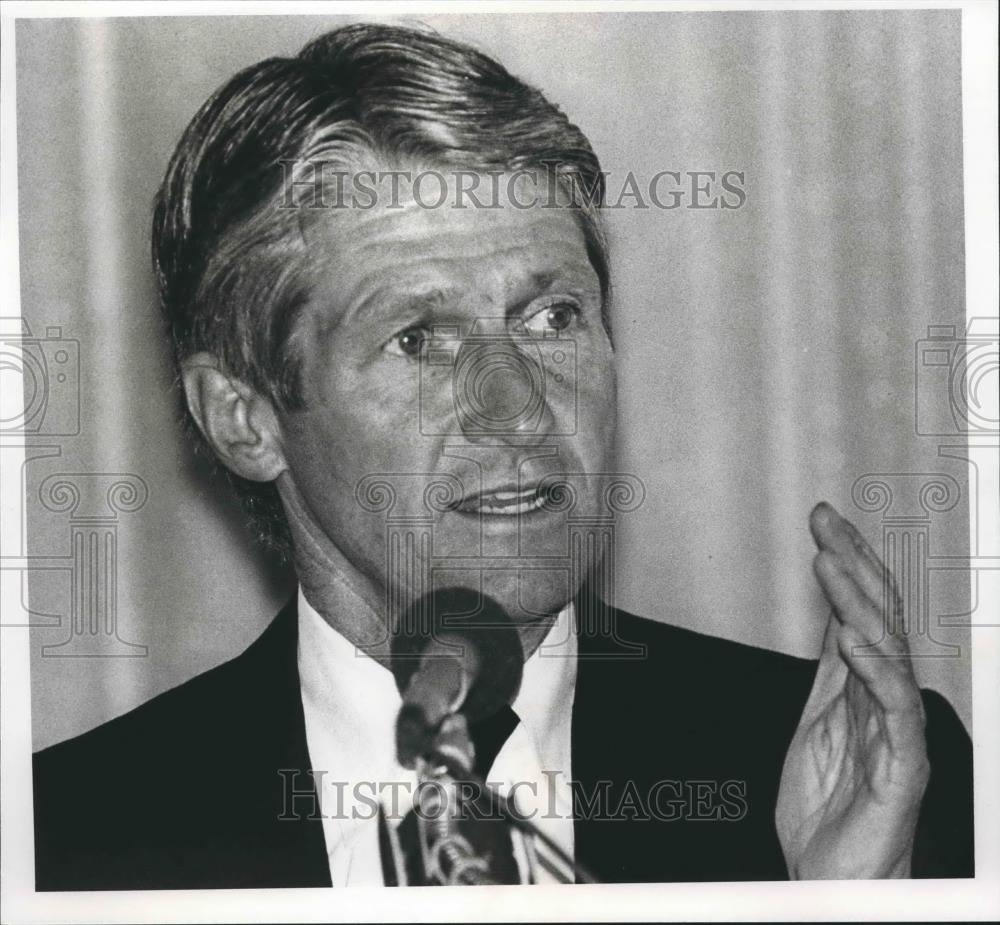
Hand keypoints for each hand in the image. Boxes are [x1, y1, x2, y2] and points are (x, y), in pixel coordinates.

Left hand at [776, 502, 929, 878]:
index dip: (847, 563)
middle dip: (853, 564)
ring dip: (858, 604)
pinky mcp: (903, 767)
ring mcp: (897, 730)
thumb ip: (830, 672)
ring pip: (888, 653)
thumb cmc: (830, 807)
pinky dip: (875, 672)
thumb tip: (831, 618)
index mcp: (863, 687)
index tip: (825, 520)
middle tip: (826, 520)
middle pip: (878, 618)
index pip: (862, 610)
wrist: (835, 877)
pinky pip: (895, 712)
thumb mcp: (817, 721)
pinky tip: (852, 639)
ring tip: (830, 562)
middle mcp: (886, 700)